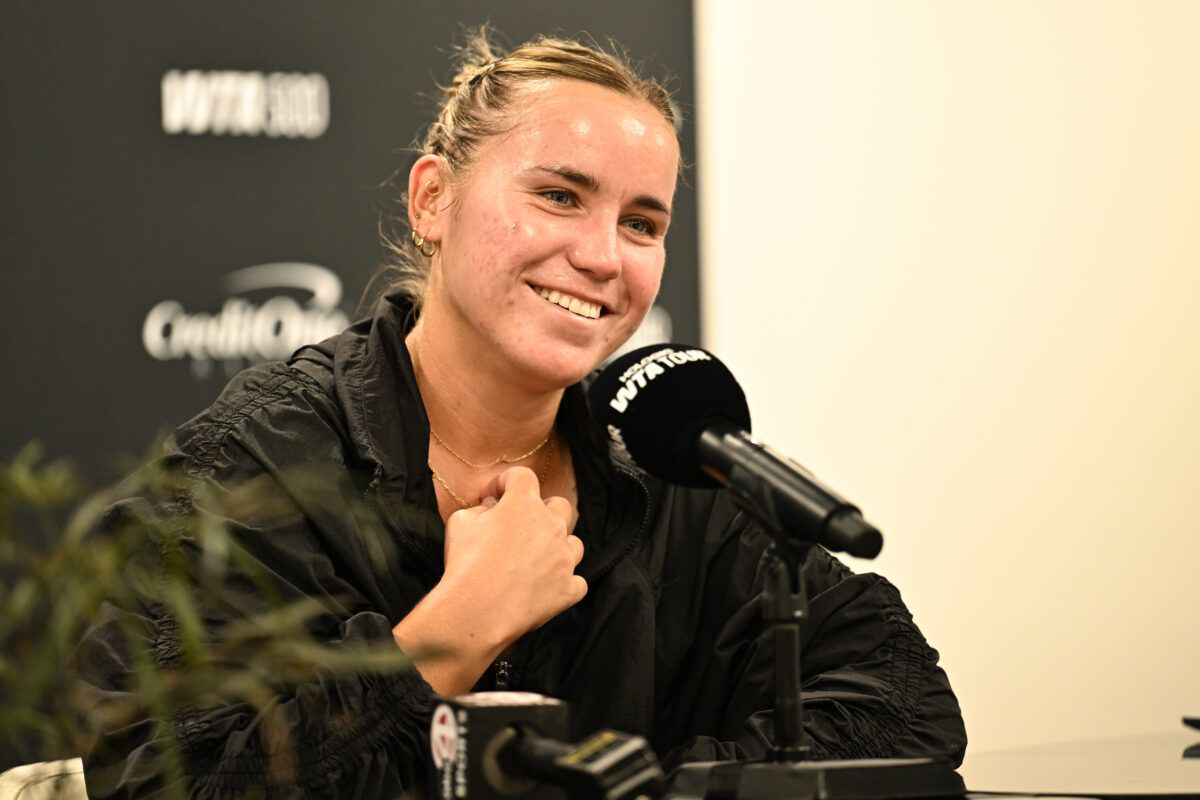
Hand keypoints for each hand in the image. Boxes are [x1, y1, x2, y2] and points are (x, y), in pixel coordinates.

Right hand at [392, 466, 585, 694]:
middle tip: (519, 527)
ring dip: (556, 546)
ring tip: (535, 559)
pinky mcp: (569, 589)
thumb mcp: (460, 523)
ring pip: (573, 543)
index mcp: (524, 503)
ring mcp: (565, 558)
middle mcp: (552, 526)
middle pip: (559, 505)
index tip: (492, 497)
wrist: (476, 612)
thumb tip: (491, 508)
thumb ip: (479, 508)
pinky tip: (545, 587)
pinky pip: (576, 581)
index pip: (523, 476)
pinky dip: (563, 582)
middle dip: (540, 511)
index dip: (505, 482)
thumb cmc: (464, 564)